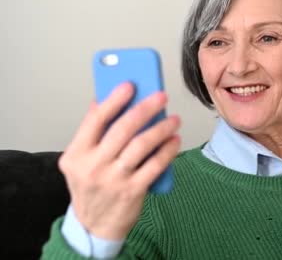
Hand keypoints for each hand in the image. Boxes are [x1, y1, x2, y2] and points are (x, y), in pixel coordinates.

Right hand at [58, 82, 180, 239]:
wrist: (94, 225)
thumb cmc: (91, 185)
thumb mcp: (81, 160)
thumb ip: (92, 133)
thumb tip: (106, 98)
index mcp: (77, 153)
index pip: (96, 119)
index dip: (114, 99)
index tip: (130, 84)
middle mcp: (93, 166)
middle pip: (122, 129)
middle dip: (145, 109)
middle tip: (161, 97)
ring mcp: (113, 180)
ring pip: (141, 145)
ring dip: (161, 128)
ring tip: (174, 119)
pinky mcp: (132, 191)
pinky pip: (155, 165)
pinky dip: (167, 150)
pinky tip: (175, 140)